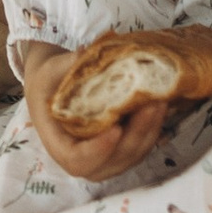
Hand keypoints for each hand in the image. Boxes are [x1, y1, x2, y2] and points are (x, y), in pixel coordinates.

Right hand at [19, 43, 178, 186]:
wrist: (55, 88)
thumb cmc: (50, 81)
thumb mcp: (51, 70)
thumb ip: (67, 65)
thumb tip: (86, 52)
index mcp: (58, 144)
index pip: (77, 160)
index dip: (98, 151)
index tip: (115, 129)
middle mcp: (82, 159)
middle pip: (112, 161)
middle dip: (136, 134)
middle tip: (152, 105)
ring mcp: (104, 159)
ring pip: (132, 156)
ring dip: (150, 131)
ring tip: (161, 101)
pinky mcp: (121, 150)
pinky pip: (140, 147)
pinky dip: (153, 129)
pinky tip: (161, 104)